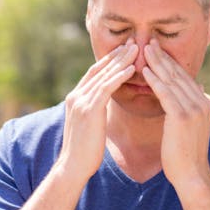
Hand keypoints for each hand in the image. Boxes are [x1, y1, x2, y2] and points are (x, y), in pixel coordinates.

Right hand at [58, 39, 136, 181]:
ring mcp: (81, 102)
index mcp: (76, 99)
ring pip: (104, 75)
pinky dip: (119, 76)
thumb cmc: (84, 152)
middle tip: (133, 42)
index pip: (94, 73)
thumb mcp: (89, 126)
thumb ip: (94, 111)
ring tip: (136, 49)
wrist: (73, 167)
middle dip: (117, 55)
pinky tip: (131, 68)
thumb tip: (103, 106)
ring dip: (121, 61)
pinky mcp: (89, 110)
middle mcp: (76, 96)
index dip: (110, 61)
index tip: (125, 50)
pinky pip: (106, 88)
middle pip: (99, 69)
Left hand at [141, 39, 209, 188]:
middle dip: (163, 58)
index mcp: (205, 103)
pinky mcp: (182, 116)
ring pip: (172, 81)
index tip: (158, 51)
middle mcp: (202, 102)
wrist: (191, 175)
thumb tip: (196, 89)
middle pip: (179, 75)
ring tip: (145, 50)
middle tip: (149, 42)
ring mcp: (194, 109)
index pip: (185, 78)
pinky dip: (155, 81)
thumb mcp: (192, 126)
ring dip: (157, 64)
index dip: (171, 63)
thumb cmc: (186, 155)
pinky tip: (145, 71)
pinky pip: (166, 94)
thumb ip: (192, 107)